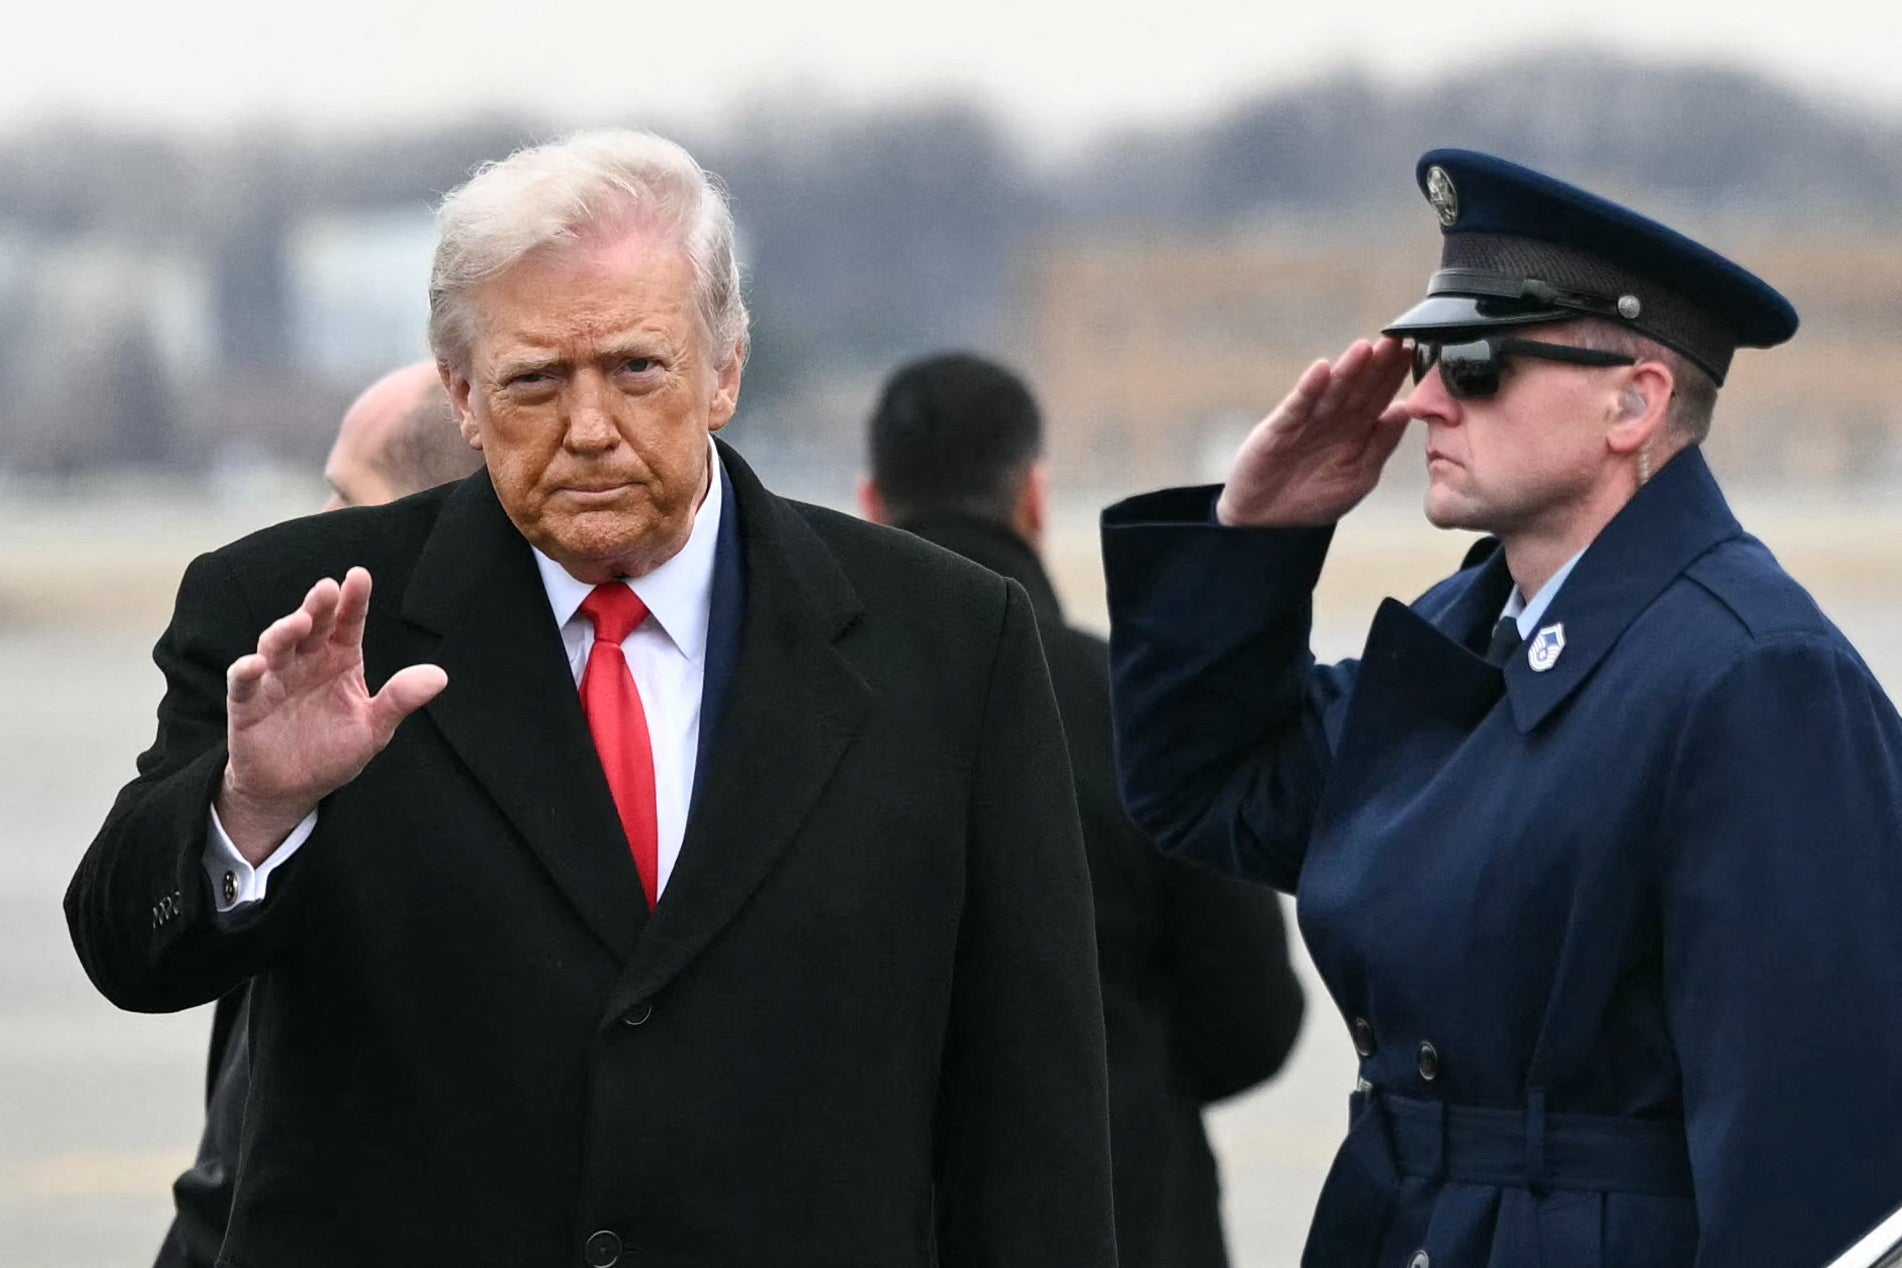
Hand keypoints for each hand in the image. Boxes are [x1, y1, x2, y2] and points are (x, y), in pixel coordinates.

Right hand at [217, 567, 446, 863]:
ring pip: (276, 646)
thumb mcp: (374, 728)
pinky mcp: (248, 704)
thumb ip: (400, 699)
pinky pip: (244, 683)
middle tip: (328, 588)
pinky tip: (256, 664)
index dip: (354, 601)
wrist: (294, 789)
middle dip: (318, 606)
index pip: (348, 623)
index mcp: (339, 660)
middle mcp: (307, 662)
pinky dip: (247, 671)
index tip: (359, 576)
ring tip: (300, 622)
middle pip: (312, 626)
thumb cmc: (333, 751)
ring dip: (285, 631)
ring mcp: (276, 679)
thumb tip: (440, 676)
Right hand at [1215, 337, 1412, 526]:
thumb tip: (1405, 411)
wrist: (1267, 523)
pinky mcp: (1279, 429)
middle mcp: (1333, 420)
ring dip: (1347, 370)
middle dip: (1376, 364)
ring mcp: (1305, 422)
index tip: (1414, 351)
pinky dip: (1308, 389)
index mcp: (1356, 430)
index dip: (1394, 375)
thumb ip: (1381, 445)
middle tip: (1395, 339)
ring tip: (1364, 349)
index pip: (1380, 396)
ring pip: (1331, 392)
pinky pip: (1297, 407)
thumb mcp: (1358, 477)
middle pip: (1358, 387)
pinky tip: (1321, 371)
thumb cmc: (1313, 501)